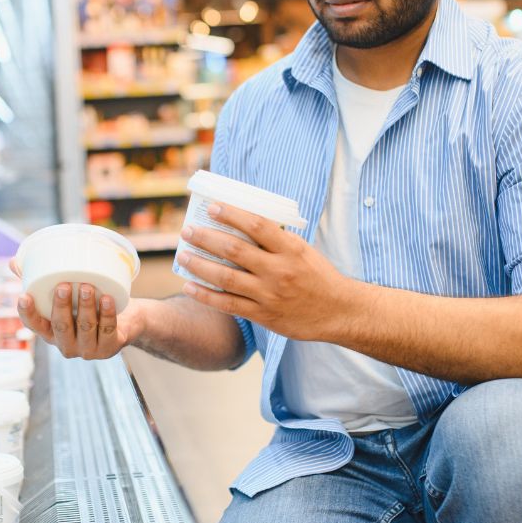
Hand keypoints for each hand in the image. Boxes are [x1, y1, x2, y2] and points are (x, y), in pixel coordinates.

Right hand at [16, 281, 146, 360]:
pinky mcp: (109, 348)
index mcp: (51, 332)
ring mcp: (88, 349)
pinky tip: (108, 299)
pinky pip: (107, 330)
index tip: (24, 296)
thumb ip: (40, 281)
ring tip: (88, 287)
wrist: (127, 320)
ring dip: (86, 307)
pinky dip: (107, 313)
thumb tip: (13, 261)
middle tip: (64, 285)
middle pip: (61, 326)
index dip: (27, 313)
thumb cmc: (88, 306)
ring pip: (85, 328)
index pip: (34, 325)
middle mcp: (67, 344)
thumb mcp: (66, 295)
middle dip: (61, 306)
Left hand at [177, 201, 353, 341]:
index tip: (212, 207)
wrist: (338, 312)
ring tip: (183, 255)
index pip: (256, 225)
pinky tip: (189, 286)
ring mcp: (269, 294)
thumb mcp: (303, 251)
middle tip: (188, 231)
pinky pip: (228, 304)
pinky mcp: (263, 315)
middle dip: (206, 238)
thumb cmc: (318, 276)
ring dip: (199, 265)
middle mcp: (279, 271)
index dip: (231, 214)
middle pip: (234, 250)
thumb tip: (242, 224)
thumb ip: (276, 240)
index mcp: (291, 249)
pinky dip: (206, 295)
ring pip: (226, 277)